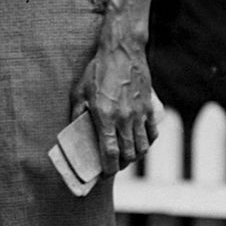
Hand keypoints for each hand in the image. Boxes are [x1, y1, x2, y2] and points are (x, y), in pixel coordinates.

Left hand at [75, 28, 156, 174]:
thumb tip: (74, 132)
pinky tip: (140, 144)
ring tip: (126, 157)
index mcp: (105, 116)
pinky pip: (152, 134)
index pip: (110, 153)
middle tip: (114, 166)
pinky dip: (147, 143)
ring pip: (142, 147)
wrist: (122, 51)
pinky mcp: (149, 108)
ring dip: (134, 157)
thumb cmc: (97, 70)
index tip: (104, 174)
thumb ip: (77, 113)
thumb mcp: (79, 91)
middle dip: (121, 166)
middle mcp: (124, 119)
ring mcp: (139, 114)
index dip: (108, 169)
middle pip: (128, 155)